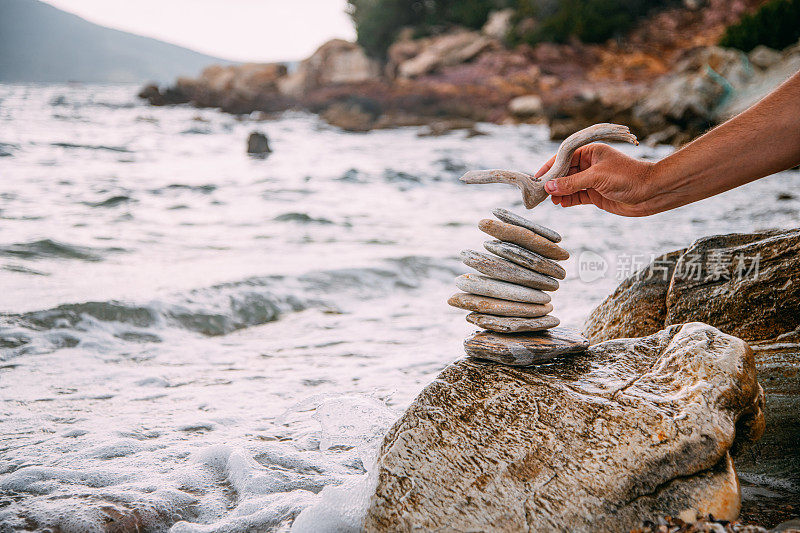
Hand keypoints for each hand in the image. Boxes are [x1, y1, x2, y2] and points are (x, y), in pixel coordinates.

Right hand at [535, 143, 658, 216]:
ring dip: (559, 193)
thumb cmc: (628, 178)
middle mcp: (590, 165)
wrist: (651, 193)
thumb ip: (572, 183)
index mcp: (590, 152)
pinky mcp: (595, 194)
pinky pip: (576, 196)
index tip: (537, 177)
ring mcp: (592, 180)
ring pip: (569, 186)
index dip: (550, 167)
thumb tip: (549, 187)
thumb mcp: (596, 178)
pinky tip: (561, 204)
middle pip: (565, 172)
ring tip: (550, 200)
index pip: (564, 157)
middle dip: (553, 182)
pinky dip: (568, 200)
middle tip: (541, 192)